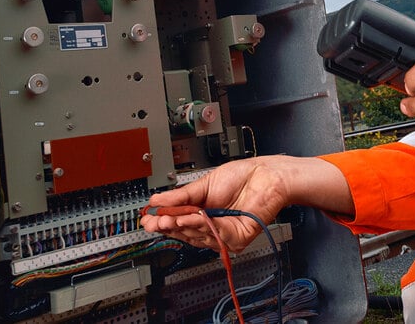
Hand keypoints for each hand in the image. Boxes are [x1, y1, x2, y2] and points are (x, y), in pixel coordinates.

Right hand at [139, 157, 289, 250]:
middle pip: (185, 233)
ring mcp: (223, 233)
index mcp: (202, 213)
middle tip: (155, 222)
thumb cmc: (242, 177)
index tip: (148, 219)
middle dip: (169, 226)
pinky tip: (192, 218)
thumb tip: (158, 201)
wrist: (266, 175)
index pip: (178, 223)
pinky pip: (216, 236)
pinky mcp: (236, 238)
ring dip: (184, 226)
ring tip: (171, 219)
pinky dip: (203, 227)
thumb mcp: (204, 185)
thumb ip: (181, 196)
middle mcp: (211, 226)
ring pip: (198, 236)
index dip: (163, 222)